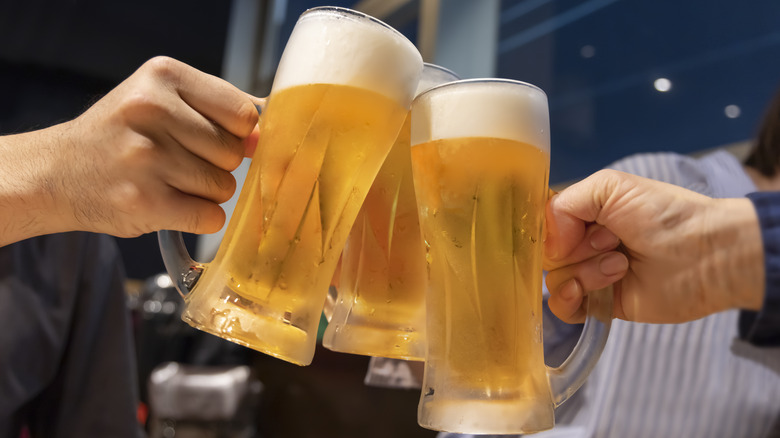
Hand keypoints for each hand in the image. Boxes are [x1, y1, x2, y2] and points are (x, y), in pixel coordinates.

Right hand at [0, 56, 259, 244]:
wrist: (55, 174)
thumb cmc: (120, 136)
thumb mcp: (160, 100)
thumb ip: (218, 109)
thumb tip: (269, 131)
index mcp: (162, 76)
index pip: (244, 113)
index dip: (238, 134)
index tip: (215, 138)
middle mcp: (152, 110)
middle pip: (234, 153)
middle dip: (217, 164)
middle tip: (178, 161)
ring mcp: (147, 157)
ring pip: (224, 187)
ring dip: (206, 193)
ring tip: (169, 181)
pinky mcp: (145, 201)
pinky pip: (210, 217)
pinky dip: (199, 218)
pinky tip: (170, 205)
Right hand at [543, 169, 764, 323]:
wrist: (705, 254)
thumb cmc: (663, 214)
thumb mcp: (611, 187)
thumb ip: (564, 205)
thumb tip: (548, 247)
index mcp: (583, 214)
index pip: (542, 224)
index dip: (549, 229)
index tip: (574, 227)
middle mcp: (583, 244)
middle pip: (547, 254)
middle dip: (575, 248)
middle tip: (611, 241)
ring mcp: (590, 275)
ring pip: (555, 279)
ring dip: (585, 271)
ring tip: (620, 265)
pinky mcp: (600, 305)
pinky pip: (564, 309)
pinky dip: (569, 300)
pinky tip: (592, 290)